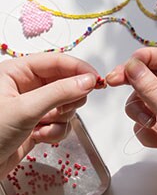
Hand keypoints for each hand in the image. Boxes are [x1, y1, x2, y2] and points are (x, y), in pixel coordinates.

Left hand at [0, 53, 97, 179]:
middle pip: (65, 83)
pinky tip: (40, 136)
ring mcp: (37, 105)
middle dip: (69, 98)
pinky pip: (62, 122)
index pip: (57, 62)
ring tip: (44, 125)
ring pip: (66, 104)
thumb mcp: (25, 109)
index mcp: (19, 72)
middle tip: (64, 109)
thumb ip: (59, 93)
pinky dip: (56, 131)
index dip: (79, 69)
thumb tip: (87, 81)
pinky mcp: (41, 122)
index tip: (96, 80)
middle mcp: (30, 86)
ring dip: (61, 118)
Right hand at [106, 47, 156, 194]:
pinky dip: (144, 130)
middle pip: (147, 77)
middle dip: (131, 82)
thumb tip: (133, 67)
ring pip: (141, 99)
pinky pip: (141, 119)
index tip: (124, 66)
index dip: (142, 58)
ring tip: (151, 127)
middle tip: (113, 81)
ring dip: (139, 113)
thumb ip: (152, 91)